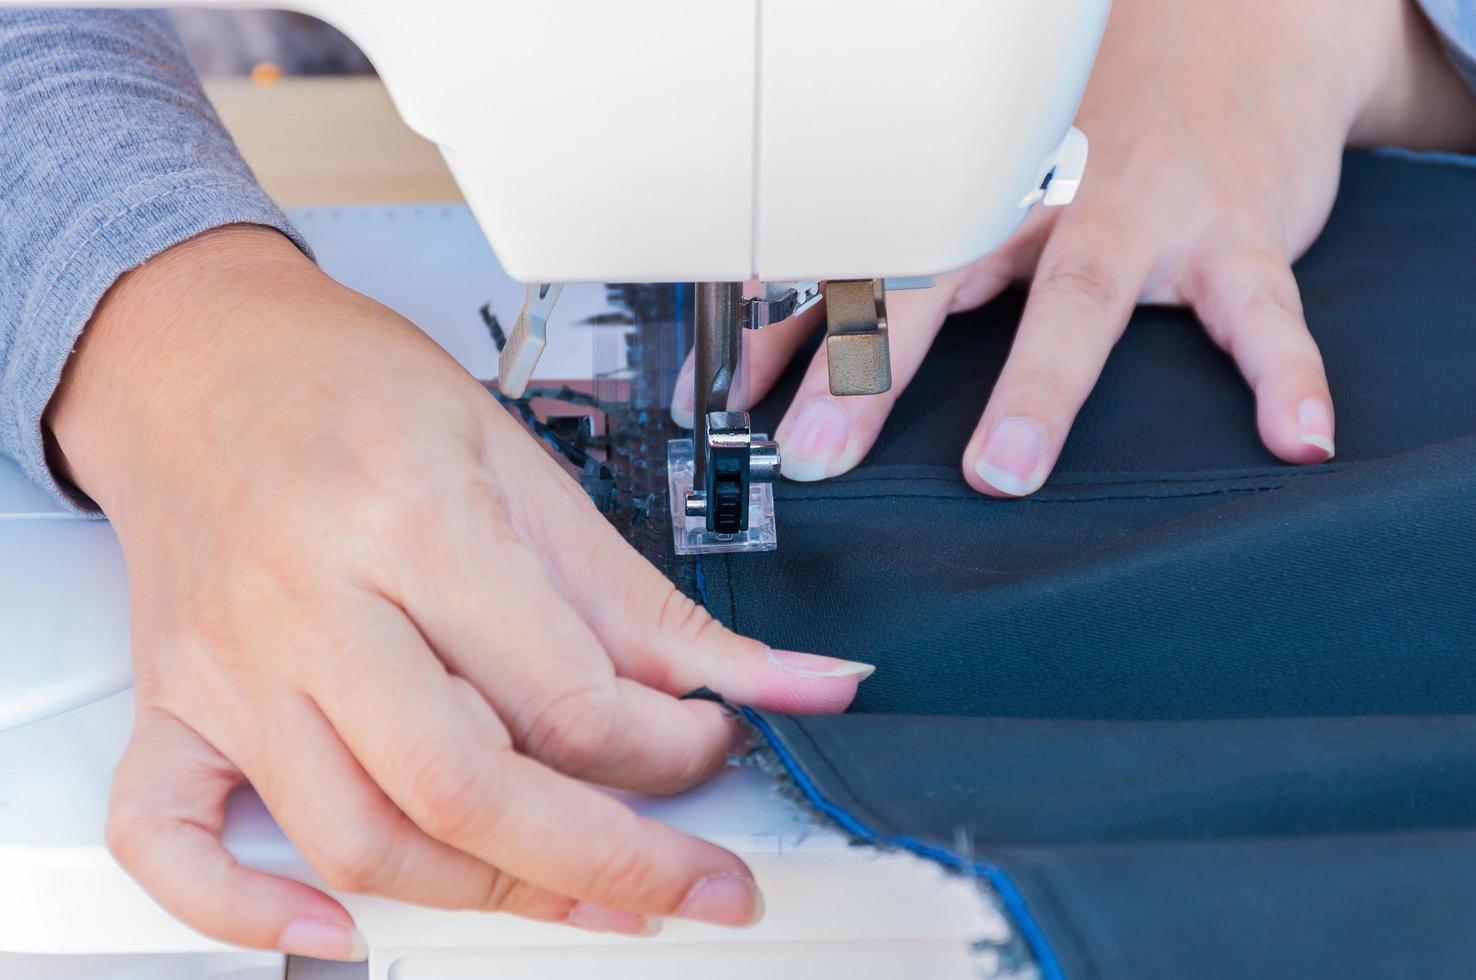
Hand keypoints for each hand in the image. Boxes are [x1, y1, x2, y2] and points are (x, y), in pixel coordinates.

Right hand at [46, 226, 870, 958]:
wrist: (203, 355)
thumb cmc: (355, 389)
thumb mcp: (523, 463)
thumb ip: (642, 600)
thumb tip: (778, 682)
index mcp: (413, 518)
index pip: (569, 695)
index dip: (673, 749)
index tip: (712, 745)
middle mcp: (311, 600)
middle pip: (467, 788)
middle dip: (609, 861)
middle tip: (695, 882)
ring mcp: (231, 666)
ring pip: (358, 837)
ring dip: (487, 891)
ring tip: (578, 892)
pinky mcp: (176, 703)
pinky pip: (171, 842)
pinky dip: (246, 909)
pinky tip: (336, 926)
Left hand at [680, 0, 1475, 492]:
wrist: (1234, 40)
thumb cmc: (1096, 137)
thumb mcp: (988, 195)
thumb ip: (893, 278)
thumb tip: (777, 353)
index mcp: (976, 198)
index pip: (867, 265)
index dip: (794, 332)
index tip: (735, 405)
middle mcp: (1043, 201)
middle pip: (943, 280)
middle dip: (872, 367)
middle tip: (818, 449)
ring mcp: (1144, 216)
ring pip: (1083, 293)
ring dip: (1040, 383)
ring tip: (1005, 471)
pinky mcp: (1241, 233)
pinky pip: (1265, 309)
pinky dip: (1283, 372)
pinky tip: (1294, 433)